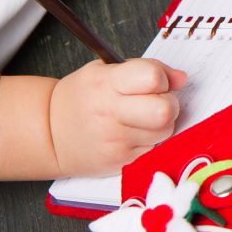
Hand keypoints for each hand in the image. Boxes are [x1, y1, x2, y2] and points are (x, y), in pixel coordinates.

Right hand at [49, 58, 185, 176]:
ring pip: (165, 131)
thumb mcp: (106, 71)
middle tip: (157, 102)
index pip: (152, 77)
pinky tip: (136, 135)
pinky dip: (152, 141)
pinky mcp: (121, 162)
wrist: (50, 133)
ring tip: (143, 119)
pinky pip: (155, 149)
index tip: (157, 81)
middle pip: (164, 110)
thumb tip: (181, 79)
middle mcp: (110, 113)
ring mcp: (116, 141)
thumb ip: (146, 69)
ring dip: (162, 124)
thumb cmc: (83, 97)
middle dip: (169, 103)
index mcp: (107, 83)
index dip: (162, 78)